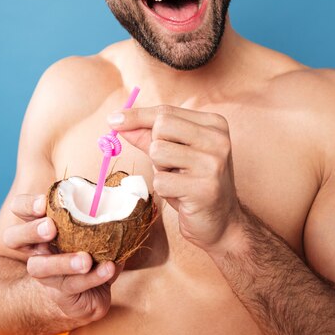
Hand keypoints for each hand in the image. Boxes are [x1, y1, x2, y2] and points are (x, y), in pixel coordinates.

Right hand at [3, 194, 123, 323]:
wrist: (88, 295)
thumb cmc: (89, 250)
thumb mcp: (93, 229)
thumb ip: (100, 213)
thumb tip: (124, 195)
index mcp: (41, 226)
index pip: (20, 209)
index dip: (27, 205)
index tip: (43, 203)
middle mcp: (36, 250)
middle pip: (13, 237)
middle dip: (30, 230)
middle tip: (50, 227)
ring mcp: (46, 274)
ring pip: (40, 268)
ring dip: (63, 262)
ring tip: (85, 260)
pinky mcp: (62, 293)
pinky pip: (74, 284)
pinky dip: (94, 276)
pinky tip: (108, 268)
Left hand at [108, 105, 242, 252]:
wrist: (221, 222)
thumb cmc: (193, 183)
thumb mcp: (173, 154)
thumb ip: (147, 135)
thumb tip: (116, 122)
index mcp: (213, 124)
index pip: (166, 112)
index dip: (136, 116)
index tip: (113, 119)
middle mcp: (218, 139)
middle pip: (161, 126)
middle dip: (155, 147)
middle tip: (171, 165)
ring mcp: (213, 163)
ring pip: (158, 152)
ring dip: (159, 170)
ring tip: (179, 180)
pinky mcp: (205, 188)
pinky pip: (161, 180)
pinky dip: (164, 189)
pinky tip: (182, 195)